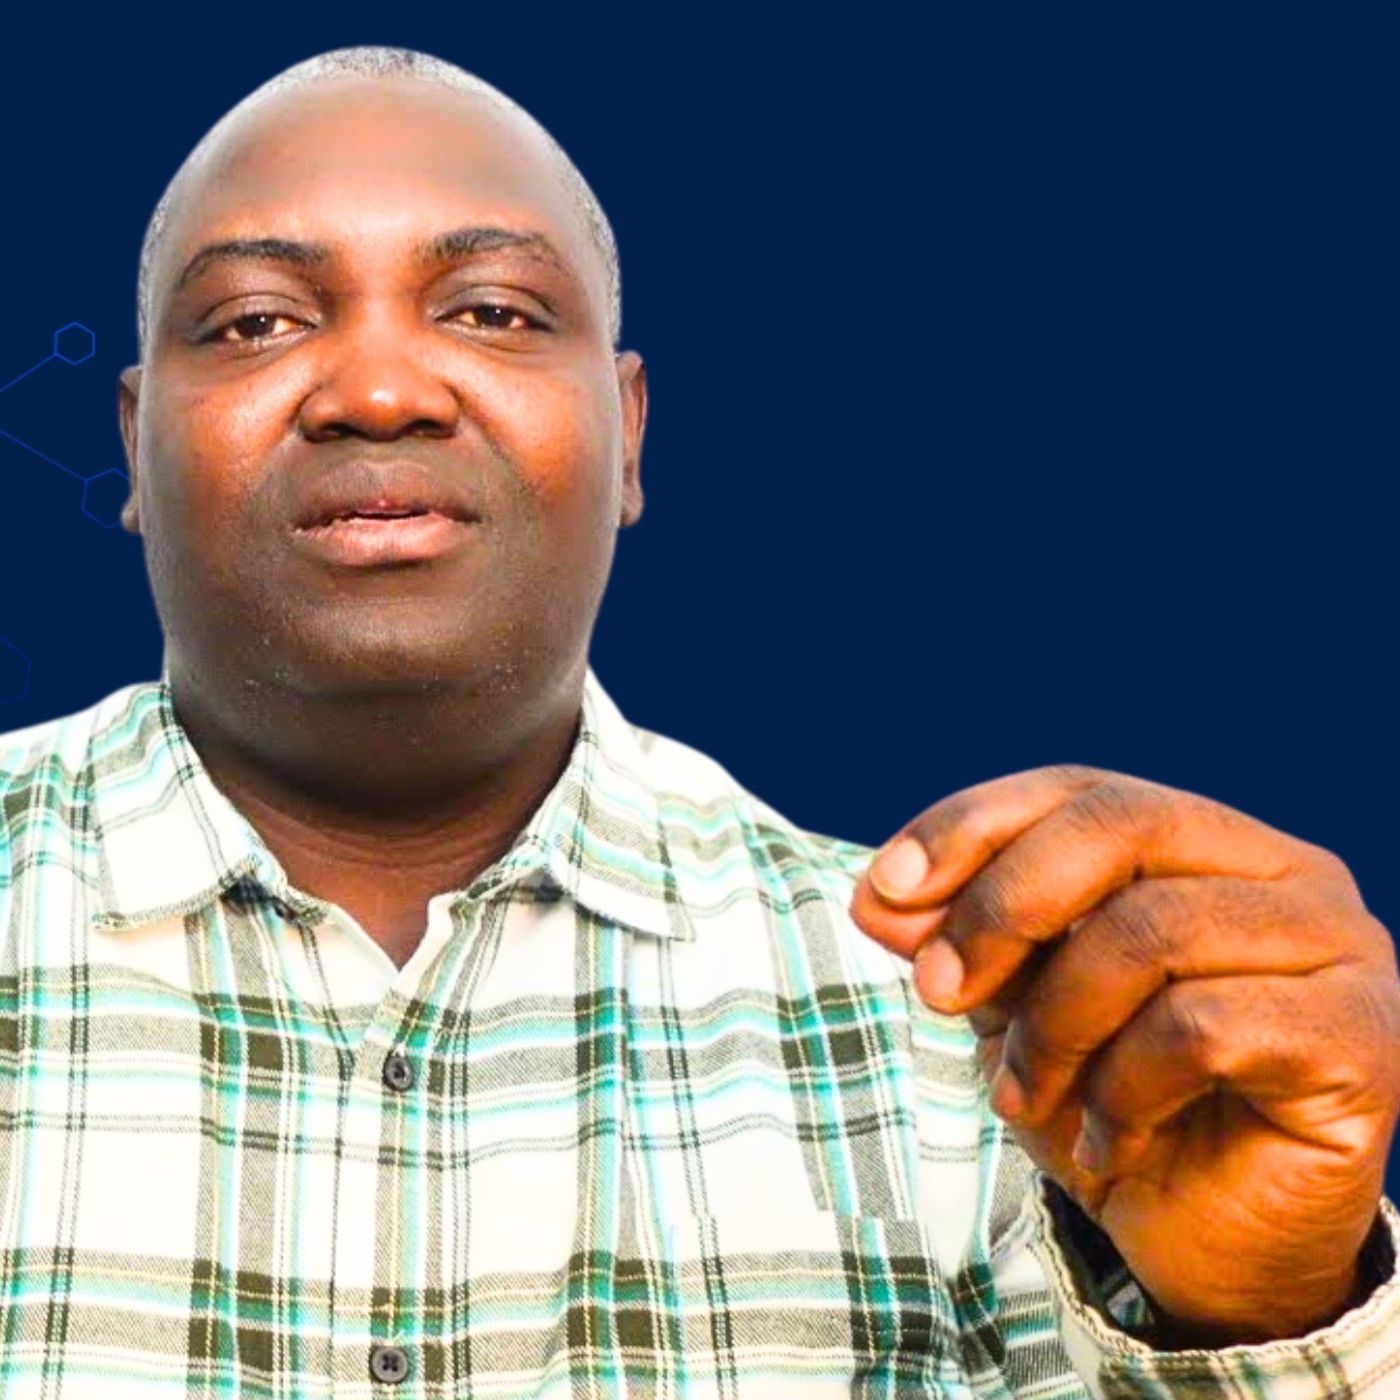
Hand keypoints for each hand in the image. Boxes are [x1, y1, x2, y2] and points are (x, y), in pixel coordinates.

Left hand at [849, 764, 1399, 1341]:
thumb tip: (878, 894)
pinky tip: (1103, 1146)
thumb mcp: (1017, 1005)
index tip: (881, 893)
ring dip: (1053, 1024)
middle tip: (937, 991)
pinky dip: (1121, 1091)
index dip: (971, 826)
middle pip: (1119, 826)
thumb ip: (962, 937)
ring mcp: (1338, 949)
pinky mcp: (1360, 1039)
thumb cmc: (1113, 1103)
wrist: (1207, 1250)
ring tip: (1018, 1096)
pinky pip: (1202, 1029)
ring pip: (1150, 931)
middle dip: (1001, 906)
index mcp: (1210, 842)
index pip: (1081, 790)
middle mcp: (1287, 872)